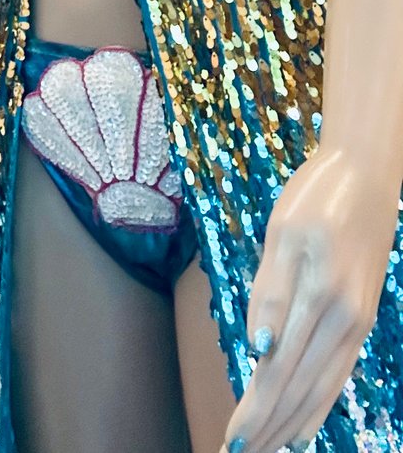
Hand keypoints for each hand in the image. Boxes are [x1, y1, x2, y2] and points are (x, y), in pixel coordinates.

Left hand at [222, 146, 398, 452]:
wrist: (366, 174)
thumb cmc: (316, 195)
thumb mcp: (283, 232)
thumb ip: (271, 291)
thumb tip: (259, 350)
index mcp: (319, 297)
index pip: (279, 369)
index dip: (255, 408)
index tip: (231, 439)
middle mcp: (343, 321)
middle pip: (301, 389)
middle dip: (269, 428)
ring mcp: (356, 324)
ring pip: (323, 390)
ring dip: (292, 424)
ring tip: (265, 451)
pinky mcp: (360, 320)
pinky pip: (337, 375)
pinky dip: (319, 405)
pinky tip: (303, 424)